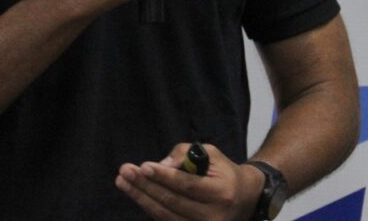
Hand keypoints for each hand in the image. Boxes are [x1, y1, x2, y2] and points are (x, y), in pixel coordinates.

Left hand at [115, 142, 263, 220]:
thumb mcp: (211, 154)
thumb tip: (161, 167)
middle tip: (125, 172)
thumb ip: (185, 155)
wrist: (244, 199)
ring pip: (165, 215)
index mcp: (221, 192)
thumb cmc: (223, 172)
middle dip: (146, 186)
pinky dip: (150, 209)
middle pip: (172, 202)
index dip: (164, 177)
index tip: (143, 166)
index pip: (188, 185)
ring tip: (124, 182)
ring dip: (141, 198)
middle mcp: (213, 216)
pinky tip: (137, 195)